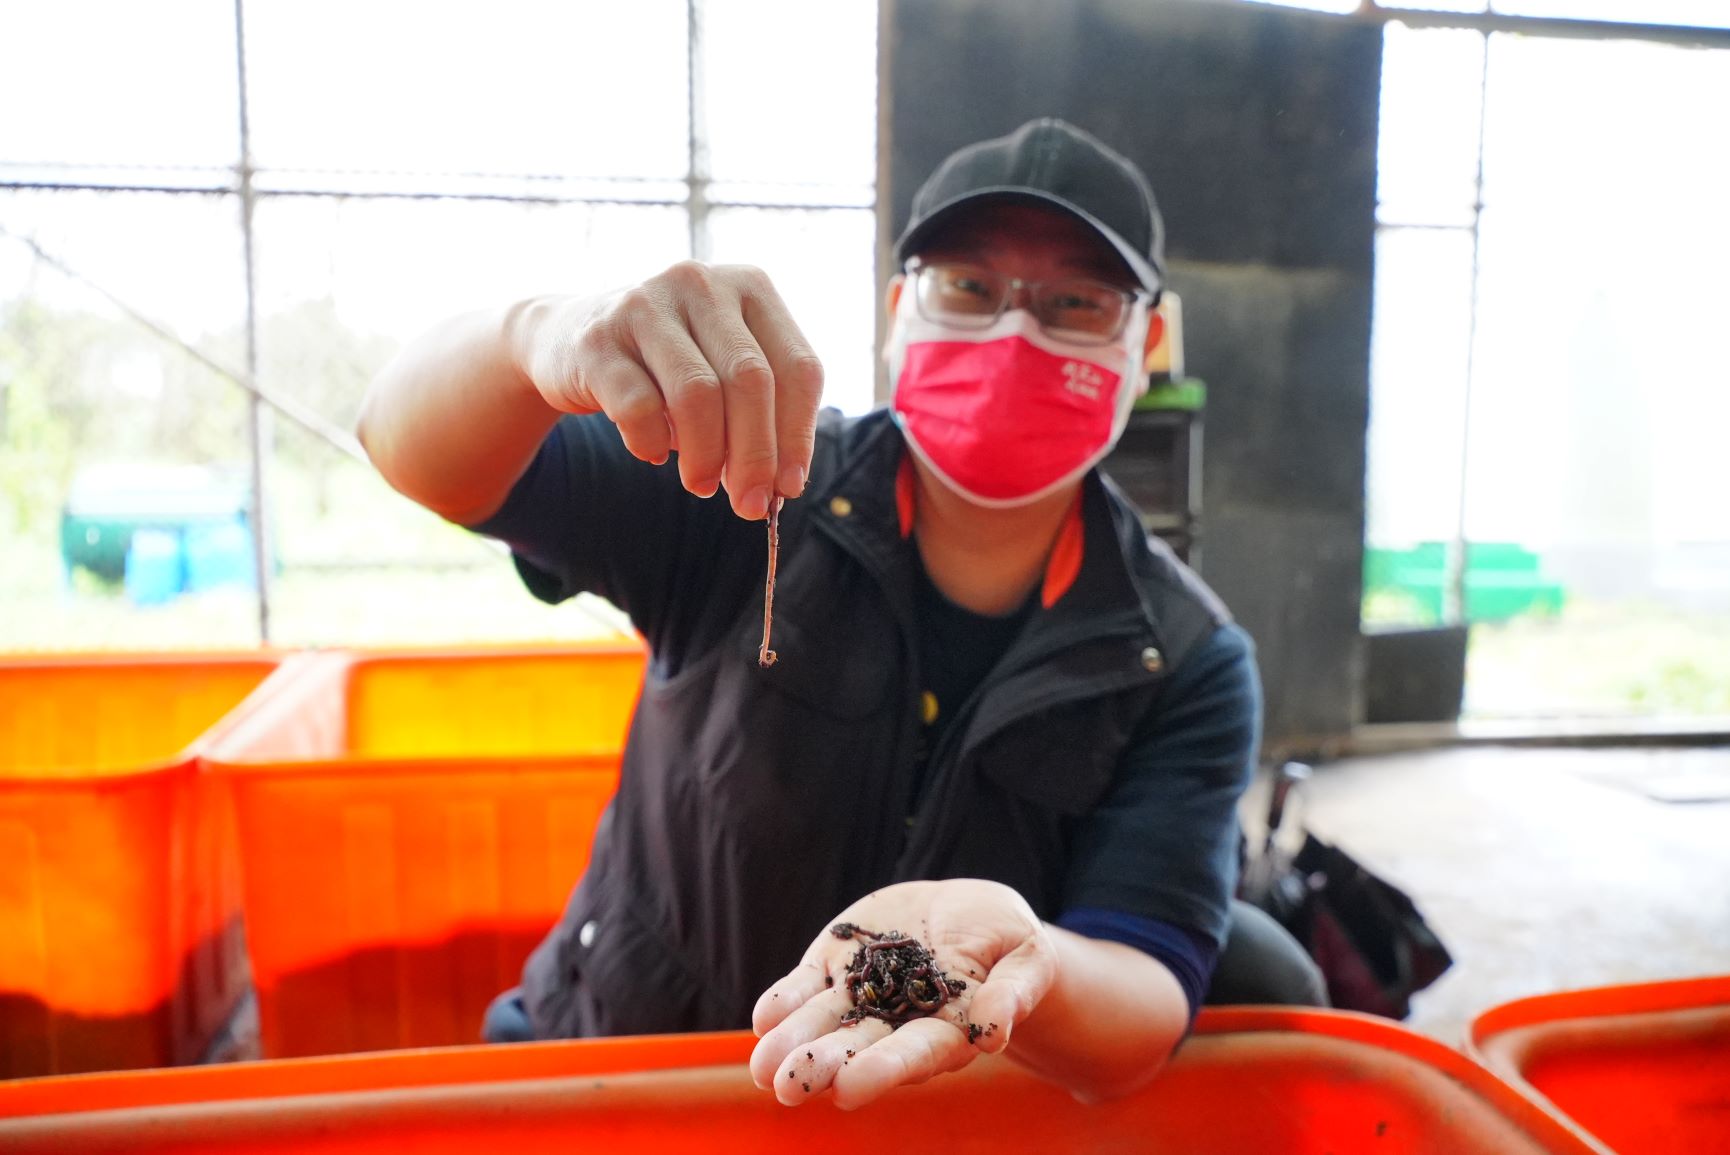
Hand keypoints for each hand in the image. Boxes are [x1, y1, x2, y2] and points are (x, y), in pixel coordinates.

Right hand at [517, 262, 823, 519]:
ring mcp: (645, 304)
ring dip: (706, 457)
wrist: (568, 339)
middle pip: (751, 381)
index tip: (789, 487)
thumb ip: (760, 416)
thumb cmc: (666, 365)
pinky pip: (639, 408)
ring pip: (697, 394)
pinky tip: (654, 453)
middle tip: (750, 505)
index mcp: (750, 286)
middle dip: (756, 455)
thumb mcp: (722, 372)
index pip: (797, 367)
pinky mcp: (598, 339)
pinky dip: (652, 444)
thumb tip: (783, 484)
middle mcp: (700, 283)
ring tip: (701, 485)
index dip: (798, 435)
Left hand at [748, 880, 1058, 1109]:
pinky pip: (806, 987)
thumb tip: (995, 1031)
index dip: (883, 1069)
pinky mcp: (837, 966)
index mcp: (949, 1031)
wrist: (969, 912)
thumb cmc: (1008, 942)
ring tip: (763, 1066)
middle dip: (824, 1065)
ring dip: (793, 1043)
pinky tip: (764, 1019)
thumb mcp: (1025, 959)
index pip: (915, 1053)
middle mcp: (898, 1022)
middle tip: (790, 1086)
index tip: (850, 1089)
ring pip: (824, 1024)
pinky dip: (784, 1002)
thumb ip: (1012, 992)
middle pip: (860, 1047)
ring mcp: (863, 994)